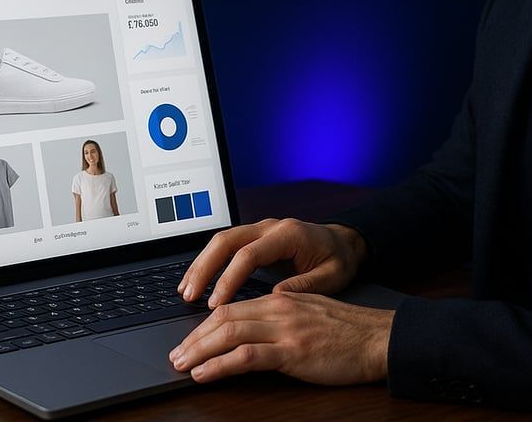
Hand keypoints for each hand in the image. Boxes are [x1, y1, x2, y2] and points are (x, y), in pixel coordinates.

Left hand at [169, 291, 393, 384]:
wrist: (378, 338)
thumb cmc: (348, 332)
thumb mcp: (309, 316)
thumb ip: (281, 320)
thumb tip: (253, 335)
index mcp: (281, 300)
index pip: (231, 308)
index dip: (204, 325)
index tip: (188, 341)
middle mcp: (278, 309)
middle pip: (223, 318)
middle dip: (194, 338)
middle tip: (175, 356)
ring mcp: (285, 329)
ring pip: (229, 333)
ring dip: (199, 351)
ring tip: (181, 366)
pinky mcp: (293, 352)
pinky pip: (247, 356)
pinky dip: (220, 365)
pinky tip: (205, 374)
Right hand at [177, 218, 367, 307]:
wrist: (345, 241)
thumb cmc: (339, 259)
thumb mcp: (332, 276)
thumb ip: (306, 286)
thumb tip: (275, 299)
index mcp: (288, 234)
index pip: (249, 254)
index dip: (229, 279)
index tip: (216, 304)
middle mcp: (270, 227)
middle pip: (226, 241)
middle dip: (204, 268)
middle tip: (189, 295)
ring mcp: (260, 230)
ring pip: (221, 241)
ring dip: (201, 265)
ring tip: (186, 290)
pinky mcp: (255, 238)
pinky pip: (226, 247)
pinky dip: (209, 263)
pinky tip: (198, 282)